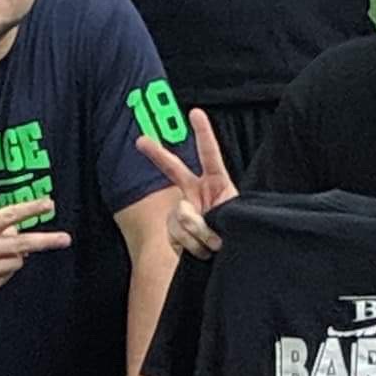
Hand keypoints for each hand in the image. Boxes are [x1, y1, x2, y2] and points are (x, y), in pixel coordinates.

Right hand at [135, 110, 238, 258]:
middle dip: (156, 154)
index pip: (209, 154)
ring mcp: (182, 209)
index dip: (203, 133)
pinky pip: (175, 234)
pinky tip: (200, 250)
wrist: (225, 262)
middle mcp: (196, 193)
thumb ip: (205, 215)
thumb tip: (184, 214)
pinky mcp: (174, 229)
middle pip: (173, 168)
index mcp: (216, 184)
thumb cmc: (235, 235)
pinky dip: (190, 246)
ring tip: (213, 244)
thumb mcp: (227, 219)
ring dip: (198, 235)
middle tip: (140, 141)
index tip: (195, 113)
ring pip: (179, 215)